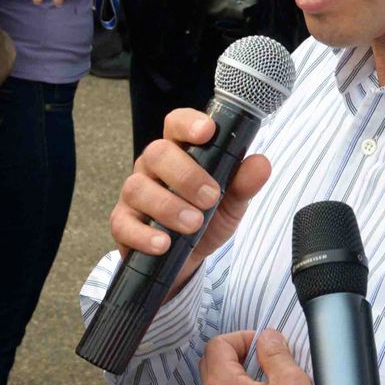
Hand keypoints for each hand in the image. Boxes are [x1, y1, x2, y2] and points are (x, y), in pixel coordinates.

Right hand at [108, 106, 270, 292]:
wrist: (185, 260)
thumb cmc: (206, 221)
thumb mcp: (231, 203)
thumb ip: (243, 184)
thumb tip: (262, 163)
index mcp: (179, 153)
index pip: (176, 125)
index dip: (188, 123)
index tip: (207, 132)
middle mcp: (152, 169)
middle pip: (156, 153)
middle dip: (185, 175)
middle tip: (210, 198)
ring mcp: (134, 195)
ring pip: (137, 187)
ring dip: (168, 206)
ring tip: (193, 225)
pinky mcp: (122, 223)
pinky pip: (123, 223)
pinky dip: (144, 234)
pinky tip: (164, 243)